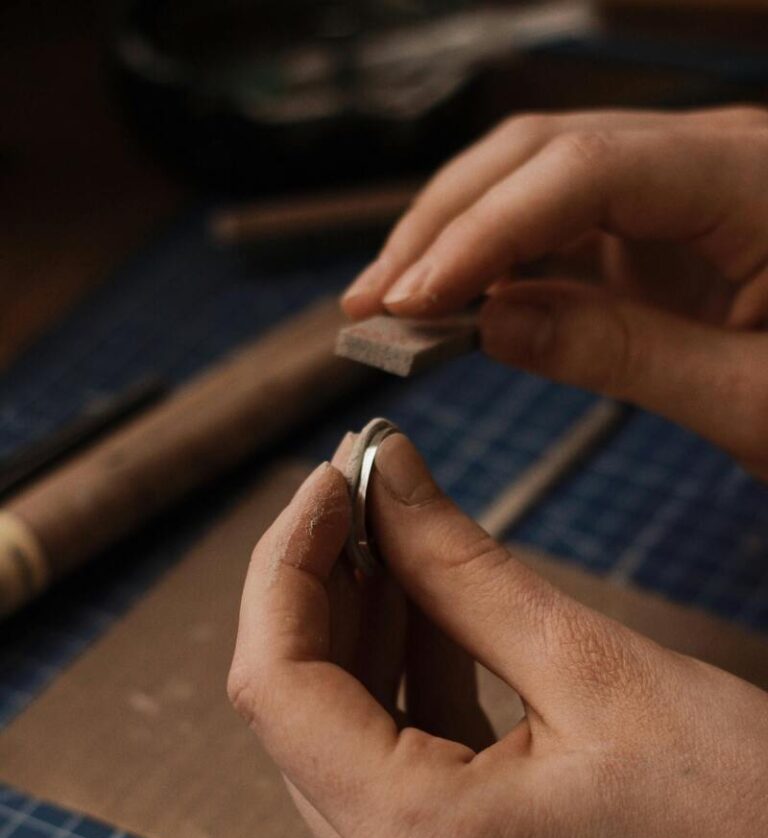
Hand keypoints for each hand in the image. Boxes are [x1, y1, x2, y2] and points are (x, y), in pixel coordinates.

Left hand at [228, 431, 767, 837]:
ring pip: (337, 732)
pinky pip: (389, 765)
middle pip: (296, 709)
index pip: (274, 686)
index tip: (332, 476)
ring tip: (391, 524)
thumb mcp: (593, 666)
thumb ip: (461, 566)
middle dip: (322, 581)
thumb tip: (384, 471)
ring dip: (361, 622)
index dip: (286, 563)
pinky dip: (401, 677)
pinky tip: (425, 600)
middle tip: (363, 482)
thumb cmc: (744, 818)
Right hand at [342, 107, 767, 478]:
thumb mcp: (751, 400)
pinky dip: (499, 265)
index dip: (483, 231)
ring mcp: (681, 187)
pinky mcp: (661, 226)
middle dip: (444, 223)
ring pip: (538, 179)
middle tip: (372, 303)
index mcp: (754, 178)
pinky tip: (456, 306)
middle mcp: (709, 158)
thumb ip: (620, 355)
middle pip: (543, 152)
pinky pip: (560, 225)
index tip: (410, 298)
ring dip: (458, 239)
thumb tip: (491, 324)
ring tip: (393, 308)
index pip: (585, 171)